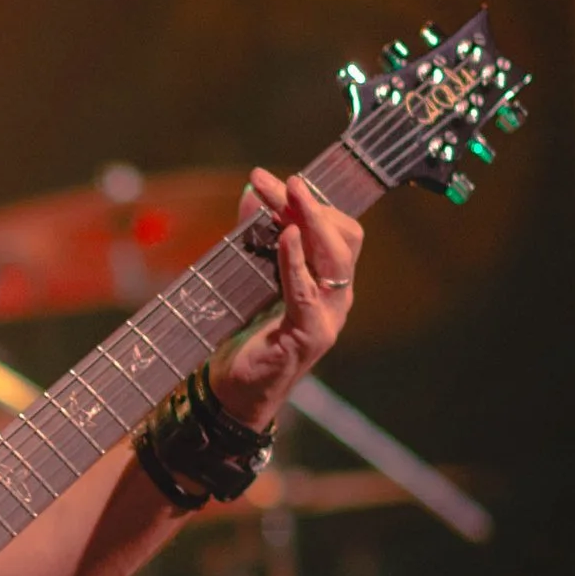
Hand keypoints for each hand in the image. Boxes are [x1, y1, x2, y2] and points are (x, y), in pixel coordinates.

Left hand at [208, 168, 362, 430]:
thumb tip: (250, 195)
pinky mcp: (309, 336)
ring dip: (310, 221)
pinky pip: (308, 292)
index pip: (336, 231)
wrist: (234, 393)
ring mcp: (328, 317)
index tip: (272, 181)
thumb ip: (252, 238)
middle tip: (277, 181)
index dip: (310, 202)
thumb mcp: (248, 278)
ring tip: (288, 196)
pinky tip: (286, 237)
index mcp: (328, 283)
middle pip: (341, 237)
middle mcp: (337, 297)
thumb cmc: (244, 337)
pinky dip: (297, 262)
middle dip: (310, 204)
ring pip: (335, 258)